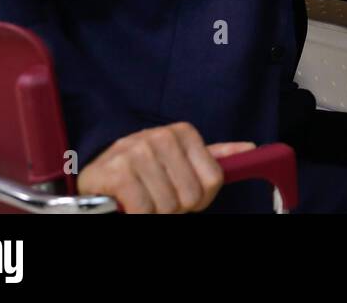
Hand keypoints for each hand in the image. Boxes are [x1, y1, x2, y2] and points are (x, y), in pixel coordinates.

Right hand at [75, 123, 253, 212]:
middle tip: (158, 199)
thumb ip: (213, 156)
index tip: (183, 195)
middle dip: (176, 208)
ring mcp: (138, 152)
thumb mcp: (181, 157)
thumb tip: (250, 148)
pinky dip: (137, 215)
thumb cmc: (144, 168)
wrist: (96, 171)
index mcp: (183, 132)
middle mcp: (162, 137)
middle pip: (191, 197)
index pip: (214, 180)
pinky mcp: (118, 172)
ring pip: (167, 207)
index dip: (201, 198)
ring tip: (142, 199)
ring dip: (154, 213)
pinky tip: (128, 204)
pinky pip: (144, 210)